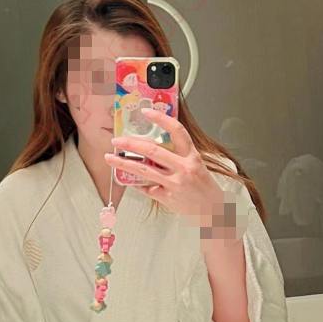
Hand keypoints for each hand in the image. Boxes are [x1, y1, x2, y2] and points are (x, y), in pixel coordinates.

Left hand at [105, 108, 223, 215]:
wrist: (212, 209)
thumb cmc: (202, 185)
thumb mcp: (196, 164)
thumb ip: (178, 155)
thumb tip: (152, 146)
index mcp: (192, 156)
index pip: (177, 131)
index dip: (161, 119)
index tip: (146, 112)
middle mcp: (183, 167)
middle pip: (153, 150)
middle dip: (131, 144)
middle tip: (116, 140)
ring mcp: (174, 183)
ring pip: (143, 170)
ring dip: (124, 163)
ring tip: (110, 158)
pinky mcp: (167, 197)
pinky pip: (146, 188)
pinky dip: (136, 183)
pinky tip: (127, 179)